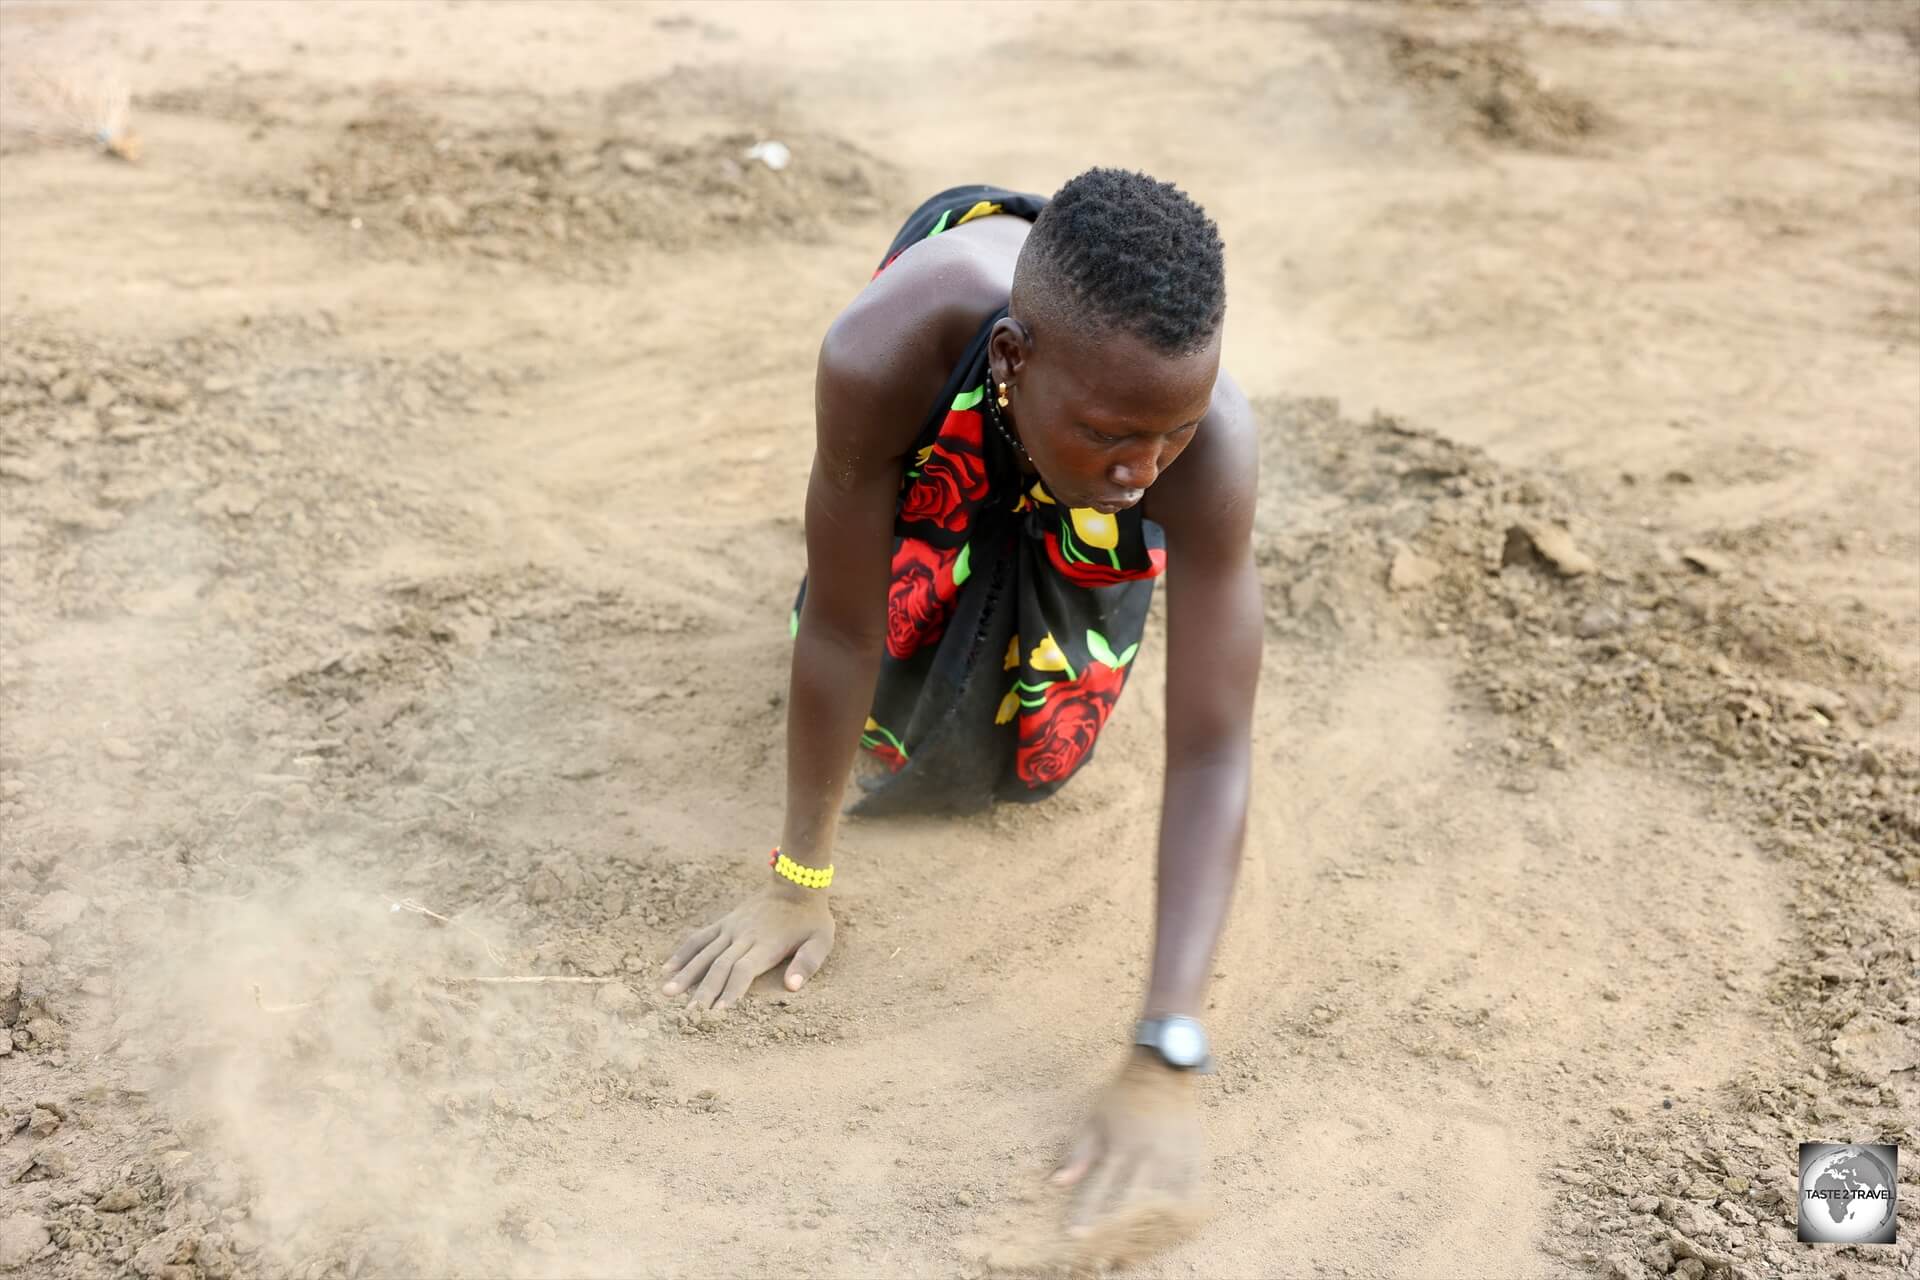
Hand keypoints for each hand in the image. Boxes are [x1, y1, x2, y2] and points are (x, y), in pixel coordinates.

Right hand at [660, 882, 833, 1010]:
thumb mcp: (821, 940)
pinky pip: (699, 938)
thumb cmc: (810, 919)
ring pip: (704, 952)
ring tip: (667, 992)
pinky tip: (667, 969)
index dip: (730, 991)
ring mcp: (731, 928)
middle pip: (719, 965)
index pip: (743, 970)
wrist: (795, 883)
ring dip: (685, 973)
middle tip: (689, 1013)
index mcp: (767, 944)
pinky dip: (683, 953)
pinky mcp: (724, 923)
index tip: (717, 1012)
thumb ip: (807, 963)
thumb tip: (793, 987)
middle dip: (703, 990)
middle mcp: (744, 936)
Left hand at [1052, 1047, 1203, 1232]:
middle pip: (1130, 1202)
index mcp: (1120, 1146)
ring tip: (1136, 1247)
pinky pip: (1190, 1192)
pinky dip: (1181, 1211)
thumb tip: (1058, 1182)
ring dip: (1148, 1225)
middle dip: (1116, 1227)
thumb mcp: (1093, 1118)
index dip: (1087, 1214)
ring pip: (1162, 1203)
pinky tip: (1173, 1226)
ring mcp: (1173, 1158)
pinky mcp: (1193, 1156)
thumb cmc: (1122, 1095)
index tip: (1075, 1235)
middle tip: (1105, 1250)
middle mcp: (1147, 1155)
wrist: (1162, 1069)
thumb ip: (1079, 1152)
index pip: (1099, 1189)